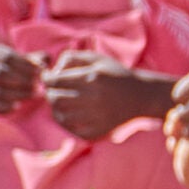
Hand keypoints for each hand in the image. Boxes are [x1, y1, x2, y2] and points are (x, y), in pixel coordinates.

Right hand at [0, 44, 40, 112]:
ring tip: (32, 95)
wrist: (8, 83)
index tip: (40, 72)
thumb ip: (38, 59)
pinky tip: (17, 106)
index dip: (25, 65)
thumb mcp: (30, 61)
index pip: (7, 57)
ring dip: (18, 94)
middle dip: (22, 81)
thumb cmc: (23, 69)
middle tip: (36, 86)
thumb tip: (42, 64)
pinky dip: (5, 106)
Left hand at [43, 51, 168, 140]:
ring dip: (57, 108)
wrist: (141, 96)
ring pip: (59, 115)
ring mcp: (96, 117)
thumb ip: (71, 57)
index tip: (49, 78)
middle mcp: (94, 98)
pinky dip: (67, 122)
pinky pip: (71, 129)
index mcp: (92, 78)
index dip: (46, 78)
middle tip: (56, 90)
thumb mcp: (97, 59)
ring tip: (64, 102)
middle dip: (50, 93)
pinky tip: (73, 114)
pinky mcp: (97, 131)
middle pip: (54, 99)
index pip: (54, 80)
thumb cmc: (114, 74)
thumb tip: (51, 71)